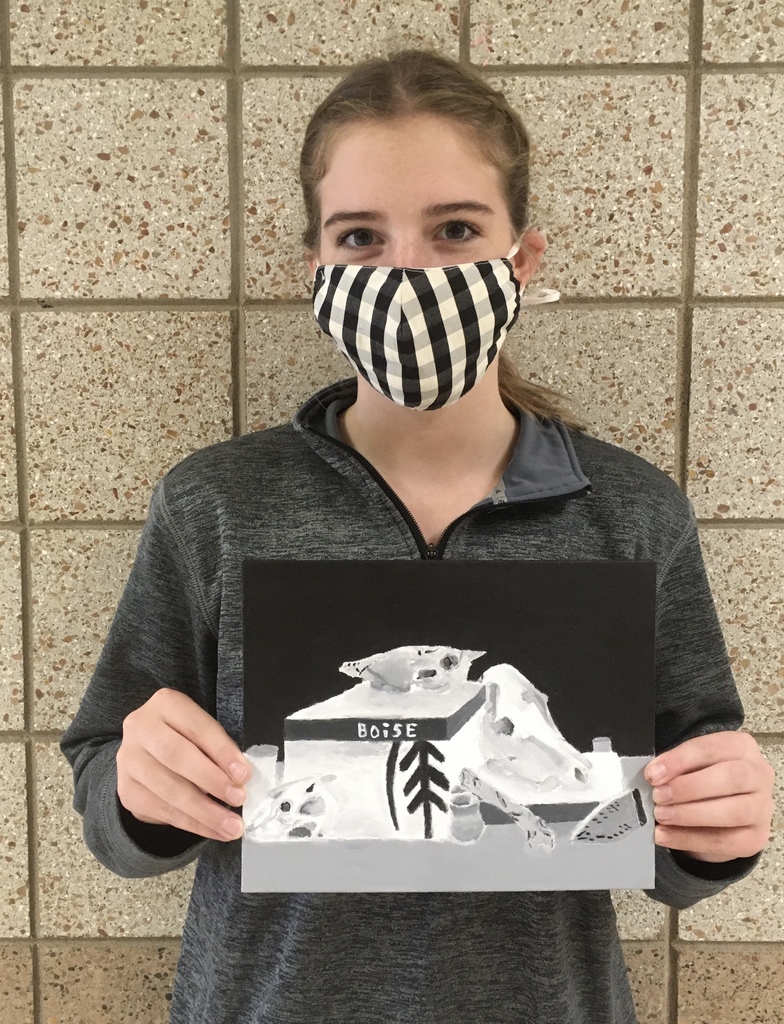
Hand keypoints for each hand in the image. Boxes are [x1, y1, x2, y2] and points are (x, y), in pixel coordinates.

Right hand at [116, 688, 250, 841]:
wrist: (146, 751)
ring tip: (232, 826)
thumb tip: (241, 778)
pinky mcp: (126, 790)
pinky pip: (161, 811)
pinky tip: (214, 830)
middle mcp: (139, 728)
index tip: (244, 775)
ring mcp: (128, 760)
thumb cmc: (186, 737)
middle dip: (211, 780)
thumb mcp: (201, 730)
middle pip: (175, 756)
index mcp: (165, 704)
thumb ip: (218, 747)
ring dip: (204, 812)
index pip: (196, 727)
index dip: (221, 751)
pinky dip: (192, 824)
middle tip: (239, 799)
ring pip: (167, 789)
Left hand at [645, 731, 773, 862]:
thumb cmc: (703, 777)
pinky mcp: (756, 837)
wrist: (724, 805)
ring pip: (732, 812)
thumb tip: (653, 776)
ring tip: (661, 817)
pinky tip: (667, 836)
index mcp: (741, 747)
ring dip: (690, 815)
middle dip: (689, 788)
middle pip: (730, 778)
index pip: (710, 749)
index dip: (679, 761)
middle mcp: (759, 775)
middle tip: (658, 796)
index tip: (653, 774)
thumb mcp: (691, 764)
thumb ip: (676, 767)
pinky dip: (691, 840)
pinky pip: (726, 842)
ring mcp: (762, 808)